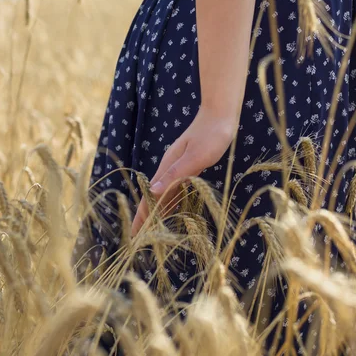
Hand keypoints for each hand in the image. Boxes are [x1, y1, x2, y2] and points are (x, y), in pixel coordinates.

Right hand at [131, 105, 238, 236]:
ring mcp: (179, 167)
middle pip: (154, 198)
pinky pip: (176, 189)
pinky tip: (173, 208)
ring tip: (153, 230)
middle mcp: (170, 168)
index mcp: (168, 168)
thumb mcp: (195, 157)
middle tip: (139, 240)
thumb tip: (153, 192)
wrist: (220, 114)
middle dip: (146, 218)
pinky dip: (171, 202)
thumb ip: (175, 175)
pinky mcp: (190, 165)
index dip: (142, 217)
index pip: (150, 198)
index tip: (134, 237)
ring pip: (165, 194)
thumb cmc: (211, 135)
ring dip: (158, 211)